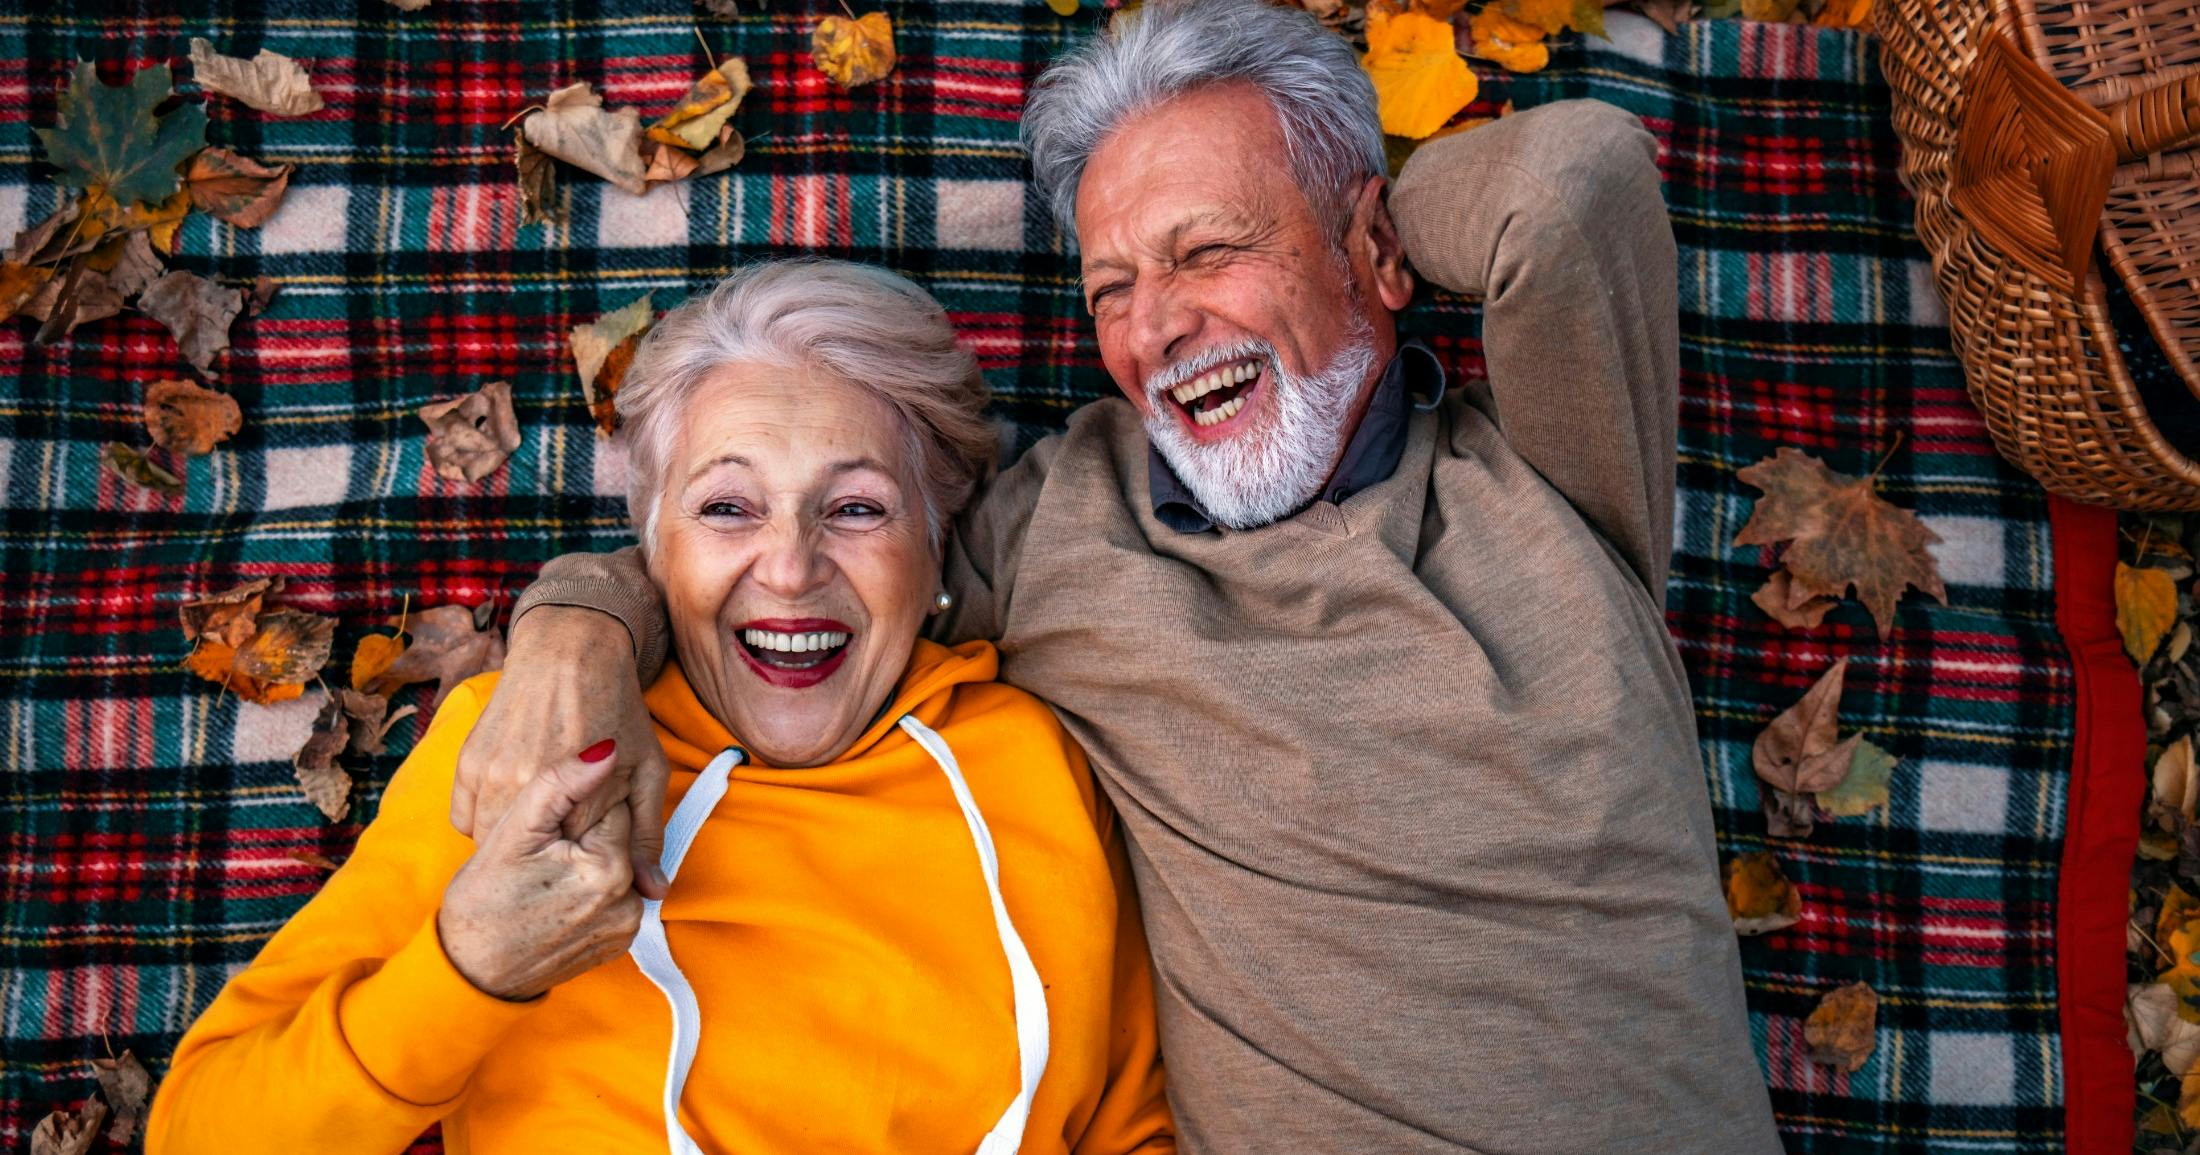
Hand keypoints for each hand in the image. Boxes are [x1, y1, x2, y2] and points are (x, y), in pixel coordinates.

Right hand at [439, 742, 644, 1000]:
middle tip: (541, 857)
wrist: (471, 970)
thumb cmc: (483, 899)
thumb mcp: (514, 833)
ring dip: (589, 862)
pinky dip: (591, 891)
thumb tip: (606, 749)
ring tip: (545, 880)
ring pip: (616, 867)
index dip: (575, 810)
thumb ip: (562, 785)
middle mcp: (628, 903)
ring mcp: (626, 928)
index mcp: (607, 869)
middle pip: (616, 839)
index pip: (609, 808)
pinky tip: (558, 897)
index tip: (548, 828)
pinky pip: (612, 899)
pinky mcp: (617, 944)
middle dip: (584, 836)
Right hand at [453, 605, 669, 897]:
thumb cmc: (618, 711)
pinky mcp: (468, 765)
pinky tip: (510, 802)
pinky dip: (485, 818)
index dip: (582, 863)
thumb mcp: (647, 772)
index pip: (575, 866)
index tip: (585, 854)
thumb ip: (647, 835)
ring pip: (492, 843)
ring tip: (536, 821)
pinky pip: (467, 818)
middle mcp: (534, 794)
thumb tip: (654, 891)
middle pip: (530, 860)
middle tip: (559, 836)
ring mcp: (495, 778)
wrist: (569, 651)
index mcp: (582, 802)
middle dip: (545, 857)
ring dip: (511, 842)